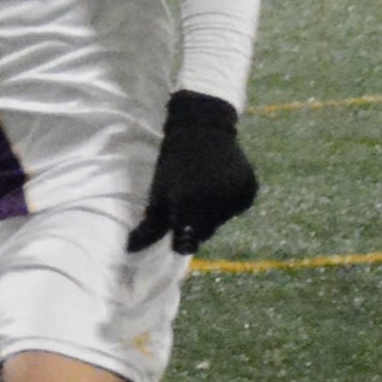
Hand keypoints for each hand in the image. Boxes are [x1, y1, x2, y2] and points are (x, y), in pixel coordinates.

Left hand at [130, 91, 257, 254]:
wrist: (203, 132)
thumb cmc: (173, 164)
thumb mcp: (158, 193)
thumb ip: (149, 225)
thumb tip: (130, 250)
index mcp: (189, 203)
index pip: (186, 242)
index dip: (179, 240)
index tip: (176, 233)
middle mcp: (217, 201)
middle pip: (205, 232)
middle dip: (194, 226)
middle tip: (186, 204)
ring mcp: (237, 195)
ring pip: (221, 222)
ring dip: (211, 216)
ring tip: (201, 191)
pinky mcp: (251, 189)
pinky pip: (236, 209)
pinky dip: (227, 205)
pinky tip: (218, 187)